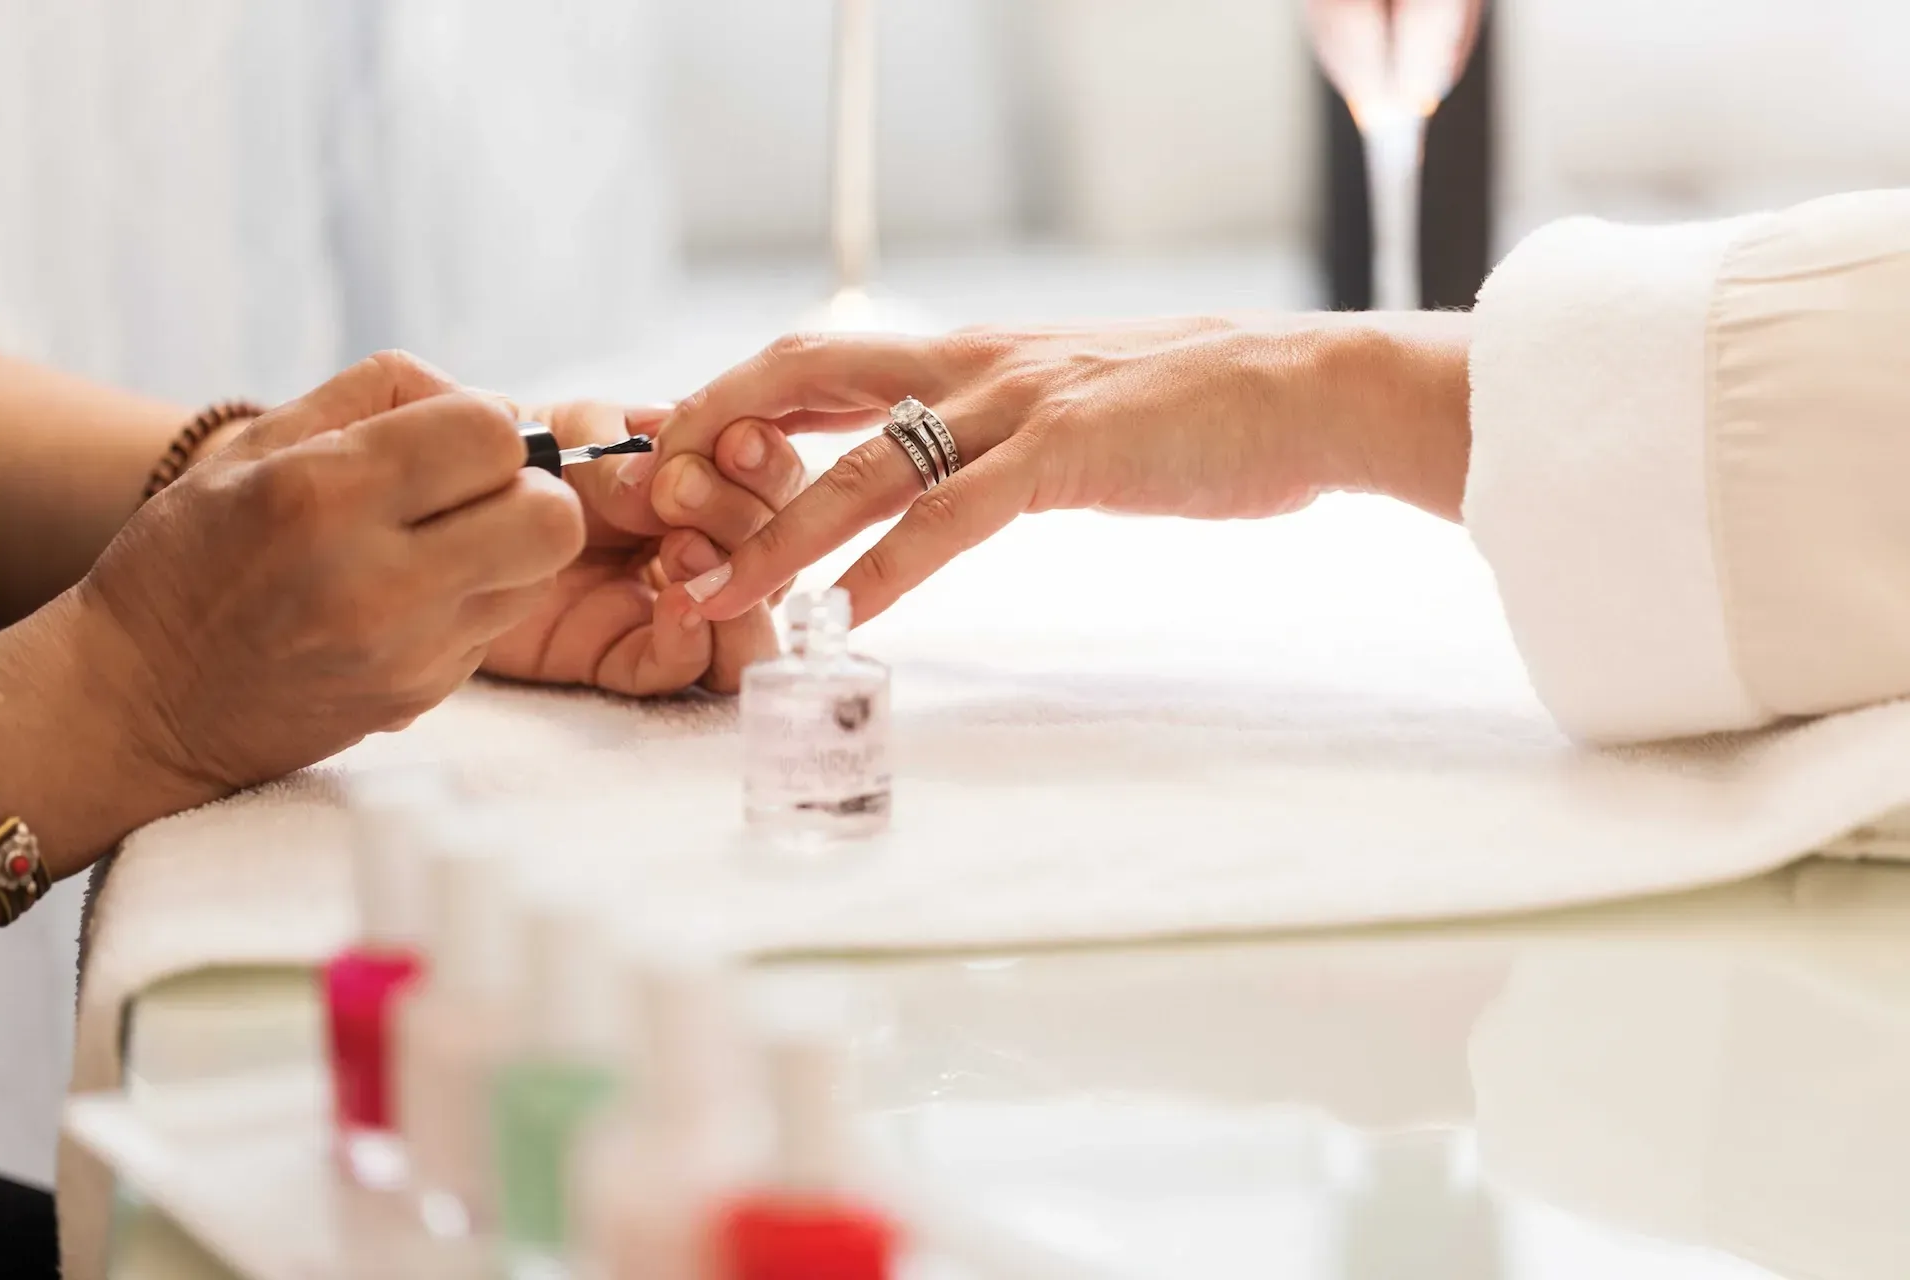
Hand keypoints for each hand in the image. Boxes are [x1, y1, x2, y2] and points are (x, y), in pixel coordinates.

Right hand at [81, 350, 587, 796]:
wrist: (142, 703)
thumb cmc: (194, 556)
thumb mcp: (257, 445)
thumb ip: (378, 395)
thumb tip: (486, 397)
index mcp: (327, 494)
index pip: (495, 436)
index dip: (492, 426)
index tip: (455, 441)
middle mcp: (376, 579)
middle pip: (552, 518)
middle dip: (531, 491)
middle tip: (478, 495)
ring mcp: (406, 650)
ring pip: (540, 576)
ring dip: (511, 550)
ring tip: (441, 547)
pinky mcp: (422, 696)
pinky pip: (499, 627)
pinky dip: (476, 602)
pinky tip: (413, 600)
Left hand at [479, 400, 805, 693]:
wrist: (439, 518)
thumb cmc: (517, 461)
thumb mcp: (572, 434)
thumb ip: (619, 456)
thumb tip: (664, 483)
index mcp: (708, 482)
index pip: (771, 481)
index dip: (765, 466)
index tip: (734, 442)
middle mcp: (705, 547)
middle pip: (777, 552)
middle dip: (742, 518)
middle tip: (681, 492)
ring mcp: (672, 606)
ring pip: (752, 624)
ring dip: (739, 589)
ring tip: (685, 553)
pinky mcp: (625, 657)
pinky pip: (684, 669)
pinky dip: (693, 641)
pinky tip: (677, 607)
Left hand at [656, 316, 1471, 625]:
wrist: (1308, 391)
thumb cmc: (1197, 411)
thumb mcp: (1073, 403)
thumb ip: (999, 429)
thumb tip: (952, 470)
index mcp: (971, 351)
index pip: (817, 362)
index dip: (731, 404)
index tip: (674, 463)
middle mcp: (974, 362)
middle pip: (800, 381)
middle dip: (712, 445)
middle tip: (649, 515)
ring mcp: (1016, 402)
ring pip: (860, 464)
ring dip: (774, 537)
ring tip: (708, 600)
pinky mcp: (1064, 451)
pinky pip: (950, 517)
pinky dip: (886, 569)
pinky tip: (840, 618)